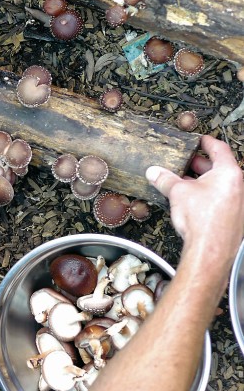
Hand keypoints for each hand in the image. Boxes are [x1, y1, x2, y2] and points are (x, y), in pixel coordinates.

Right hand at [146, 134, 243, 261]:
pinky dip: (208, 195)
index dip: (206, 142)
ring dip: (204, 181)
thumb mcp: (178, 192)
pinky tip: (193, 201)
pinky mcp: (235, 217)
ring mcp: (239, 202)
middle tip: (188, 162)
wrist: (210, 250)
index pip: (219, 149)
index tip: (200, 140)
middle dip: (201, 164)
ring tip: (186, 182)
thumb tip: (155, 173)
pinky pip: (222, 198)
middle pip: (220, 167)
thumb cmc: (202, 221)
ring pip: (220, 184)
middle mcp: (239, 186)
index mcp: (229, 173)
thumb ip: (165, 179)